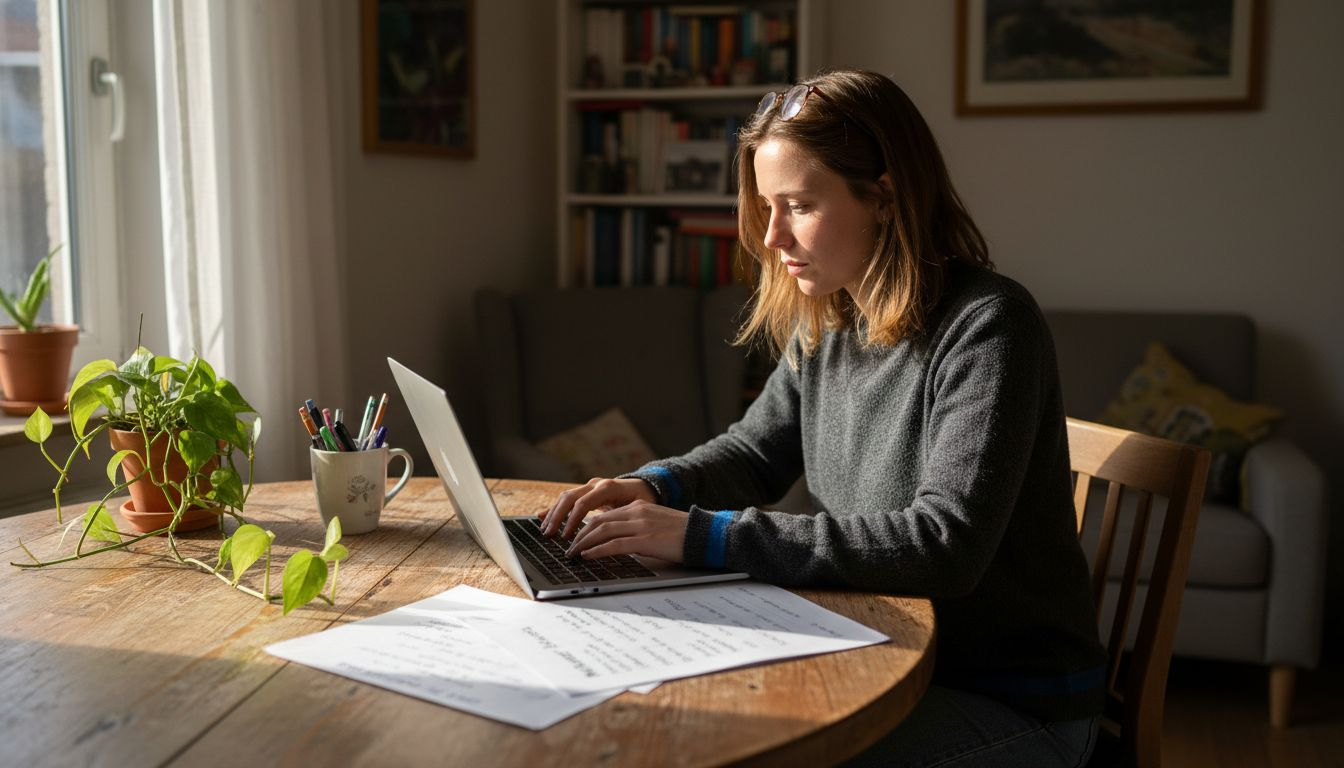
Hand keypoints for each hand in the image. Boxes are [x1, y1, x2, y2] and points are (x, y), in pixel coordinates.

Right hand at [539, 477, 655, 539]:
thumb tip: (613, 538)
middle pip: (570, 498)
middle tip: (549, 535)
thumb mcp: (639, 510)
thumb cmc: (645, 502)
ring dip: (553, 514)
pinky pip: (568, 499)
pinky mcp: (586, 491)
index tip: (566, 537)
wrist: (647, 487)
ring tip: (545, 530)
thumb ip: (624, 519)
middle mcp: (596, 484)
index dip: (573, 521)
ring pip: (566, 497)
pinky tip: (543, 517)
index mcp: (608, 488)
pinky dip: (555, 508)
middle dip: (557, 517)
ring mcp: (590, 486)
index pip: (584, 503)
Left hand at [564, 500, 688, 563]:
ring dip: (583, 543)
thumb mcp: (655, 524)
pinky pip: (614, 544)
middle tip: (568, 548)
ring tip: (573, 554)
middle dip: (579, 535)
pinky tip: (588, 556)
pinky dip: (597, 550)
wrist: (704, 534)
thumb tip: (617, 541)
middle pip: (598, 521)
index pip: (604, 515)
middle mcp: (636, 512)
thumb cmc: (682, 533)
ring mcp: (640, 525)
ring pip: (602, 530)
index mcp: (638, 507)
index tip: (575, 538)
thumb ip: (636, 527)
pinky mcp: (645, 539)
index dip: (585, 527)